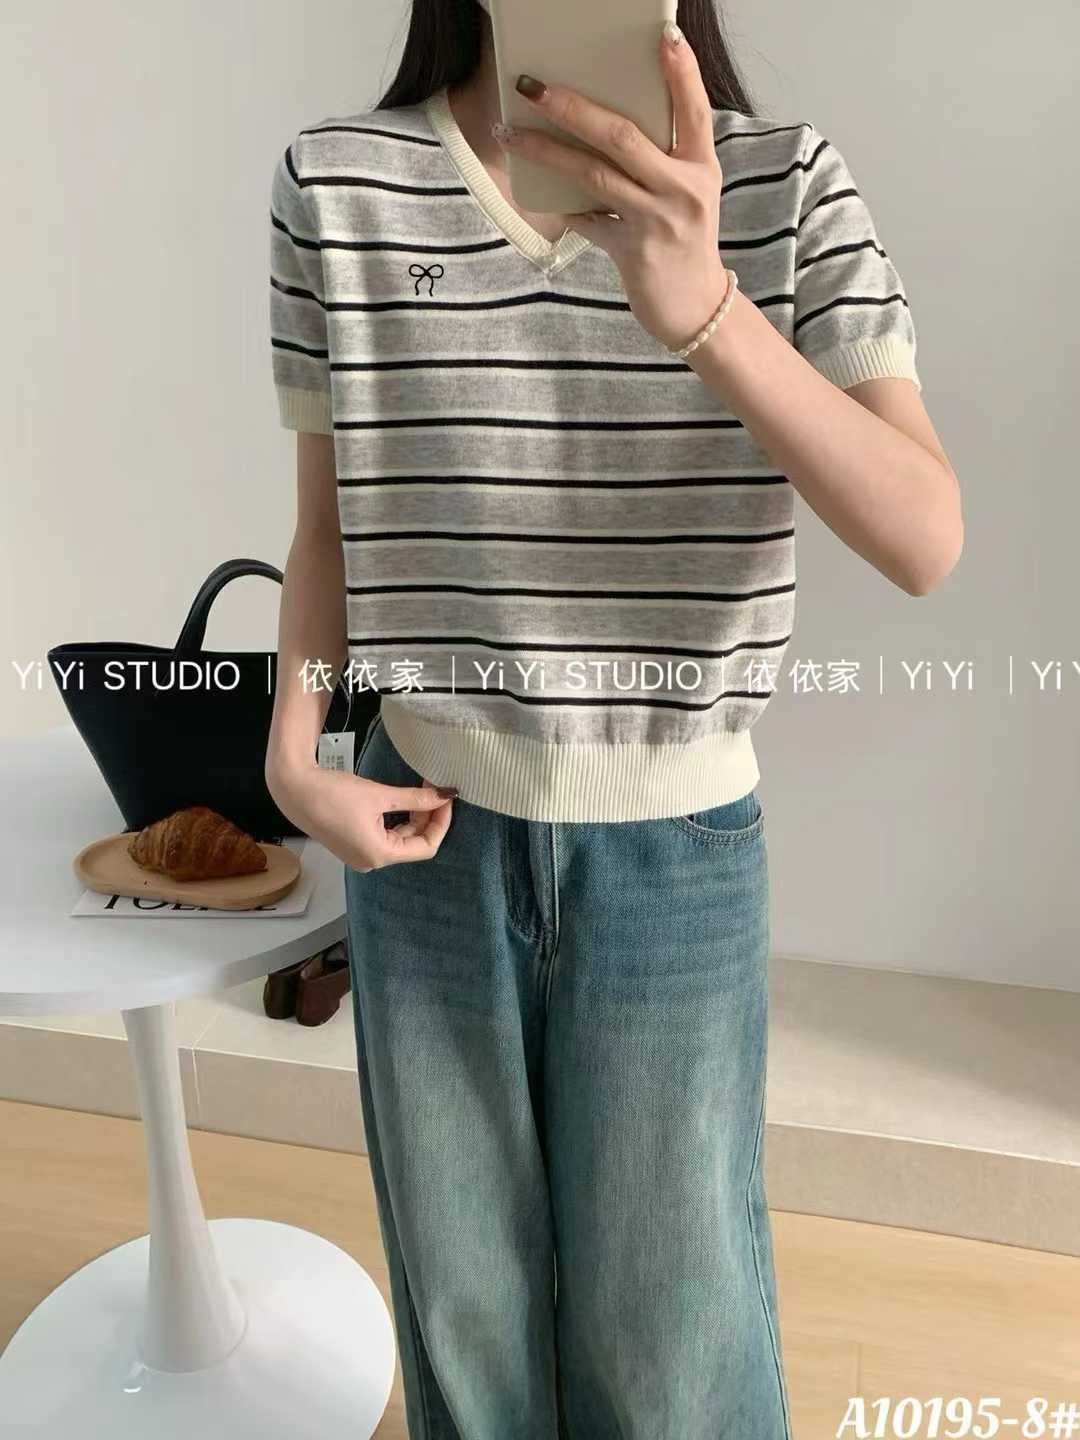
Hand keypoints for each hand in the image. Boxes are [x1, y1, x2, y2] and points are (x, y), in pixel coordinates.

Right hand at [266, 756, 455, 873]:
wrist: (294, 789)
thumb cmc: (333, 793)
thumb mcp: (380, 795)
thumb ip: (415, 799)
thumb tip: (445, 796)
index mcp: (379, 855)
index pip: (426, 847)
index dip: (441, 823)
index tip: (446, 799)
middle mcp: (371, 861)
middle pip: (413, 844)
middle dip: (427, 817)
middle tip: (433, 789)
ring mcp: (361, 855)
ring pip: (400, 840)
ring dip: (413, 817)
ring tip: (420, 791)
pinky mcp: (353, 844)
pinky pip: (384, 836)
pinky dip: (396, 820)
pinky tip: (402, 801)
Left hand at [495, 22, 730, 352]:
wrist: (694, 309)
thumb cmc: (683, 241)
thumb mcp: (686, 194)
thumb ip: (658, 160)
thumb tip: (598, 125)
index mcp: (701, 166)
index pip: (694, 109)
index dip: (681, 72)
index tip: (664, 35)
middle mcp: (684, 189)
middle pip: (622, 136)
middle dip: (572, 108)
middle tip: (534, 86)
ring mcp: (658, 221)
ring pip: (593, 174)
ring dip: (546, 151)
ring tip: (510, 133)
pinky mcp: (633, 251)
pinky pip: (587, 219)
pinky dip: (564, 207)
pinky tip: (544, 198)